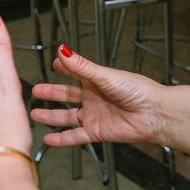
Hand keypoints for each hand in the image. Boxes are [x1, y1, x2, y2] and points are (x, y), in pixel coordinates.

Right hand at [31, 45, 166, 146]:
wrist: (154, 114)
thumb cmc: (137, 91)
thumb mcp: (104, 76)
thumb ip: (80, 66)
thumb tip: (62, 50)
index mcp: (96, 80)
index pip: (75, 72)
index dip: (64, 68)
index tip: (53, 63)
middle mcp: (94, 97)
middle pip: (67, 95)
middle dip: (52, 93)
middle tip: (36, 90)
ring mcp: (94, 115)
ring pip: (68, 116)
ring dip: (52, 115)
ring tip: (35, 114)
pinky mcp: (97, 132)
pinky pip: (75, 136)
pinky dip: (62, 139)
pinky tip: (49, 138)